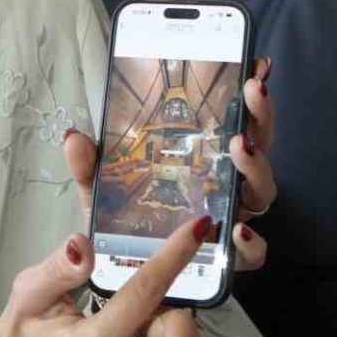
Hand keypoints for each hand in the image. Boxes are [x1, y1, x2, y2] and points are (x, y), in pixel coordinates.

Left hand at [62, 55, 277, 272]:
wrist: (117, 274)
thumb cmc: (118, 221)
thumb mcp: (100, 188)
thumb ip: (88, 165)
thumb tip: (73, 136)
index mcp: (201, 159)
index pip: (232, 120)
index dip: (247, 94)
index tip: (253, 62)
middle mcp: (224, 184)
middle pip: (258, 146)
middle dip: (259, 115)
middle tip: (253, 90)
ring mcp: (230, 216)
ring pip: (262, 189)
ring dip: (256, 165)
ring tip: (240, 145)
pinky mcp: (227, 256)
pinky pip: (251, 252)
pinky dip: (251, 242)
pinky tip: (237, 229)